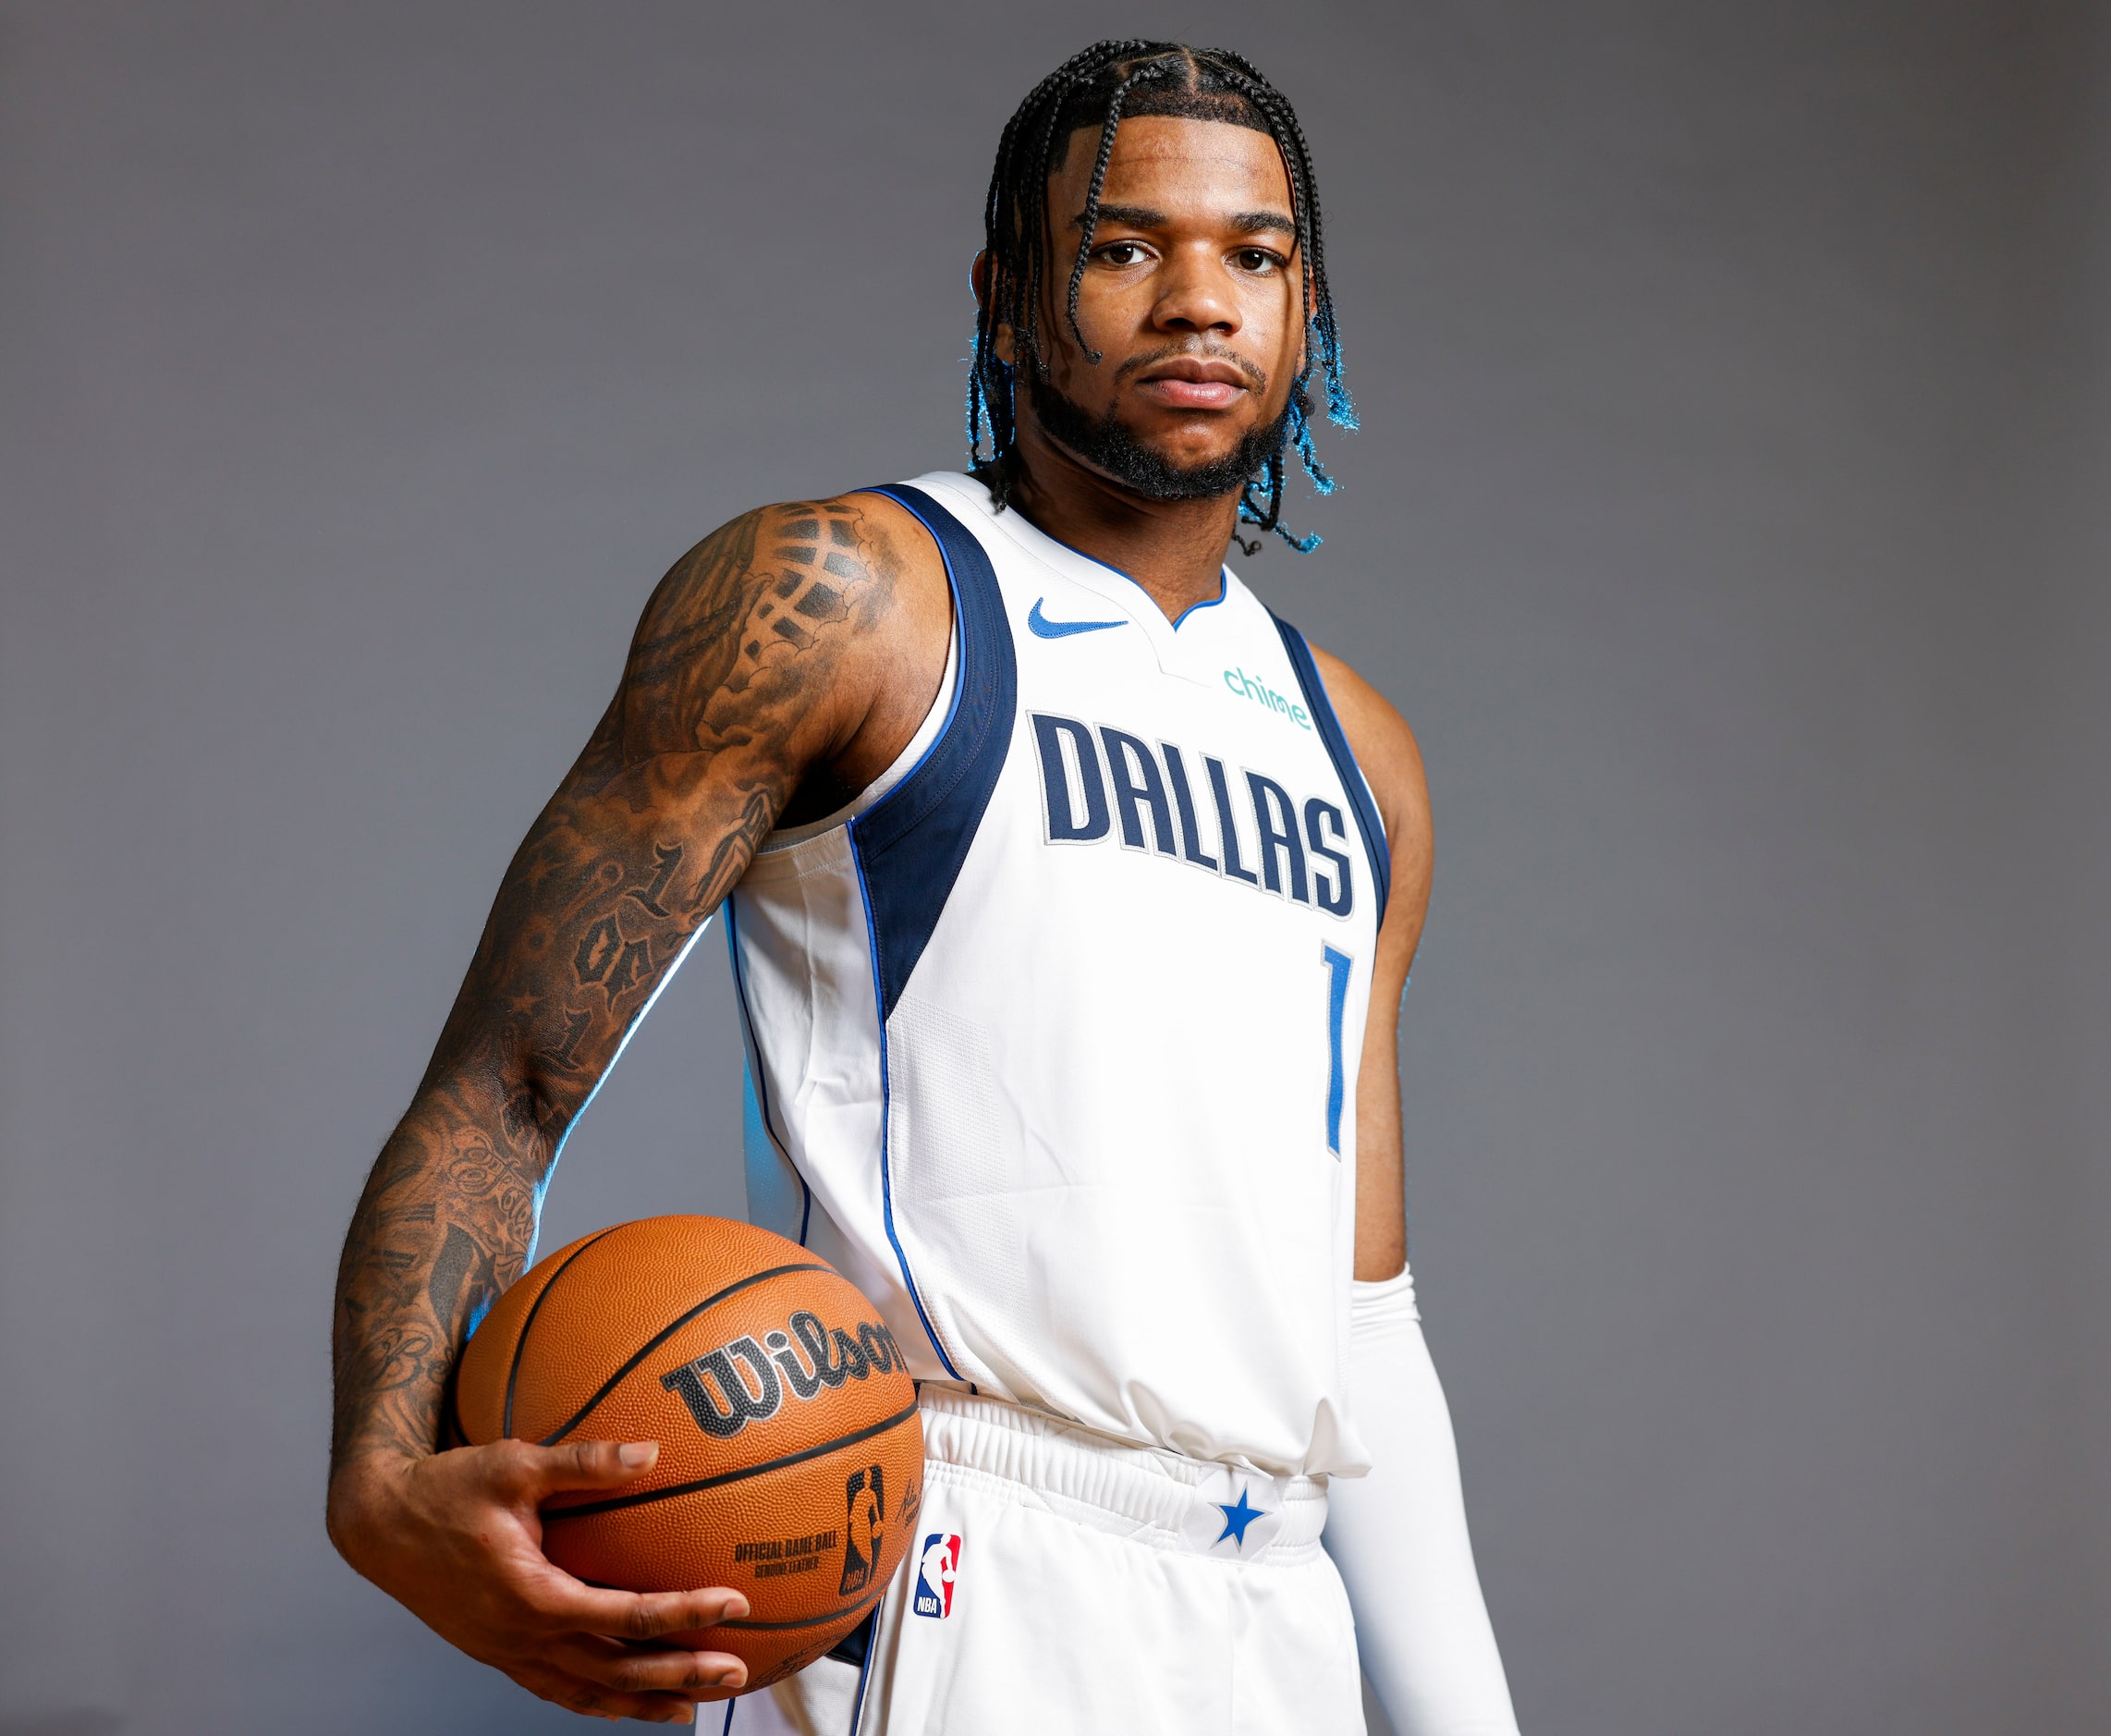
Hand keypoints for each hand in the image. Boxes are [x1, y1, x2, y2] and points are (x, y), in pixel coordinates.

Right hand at [328, 1438, 748, 1723]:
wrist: (377, 1525)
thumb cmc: (447, 1487)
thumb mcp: (514, 1462)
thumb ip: (584, 1461)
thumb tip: (652, 1450)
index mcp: (532, 1597)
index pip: (625, 1617)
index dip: (684, 1614)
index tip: (734, 1603)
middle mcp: (521, 1637)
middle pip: (615, 1673)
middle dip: (680, 1676)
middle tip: (737, 1672)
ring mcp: (507, 1652)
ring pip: (585, 1695)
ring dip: (643, 1703)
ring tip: (694, 1708)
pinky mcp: (497, 1652)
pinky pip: (557, 1690)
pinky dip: (599, 1700)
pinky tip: (628, 1696)